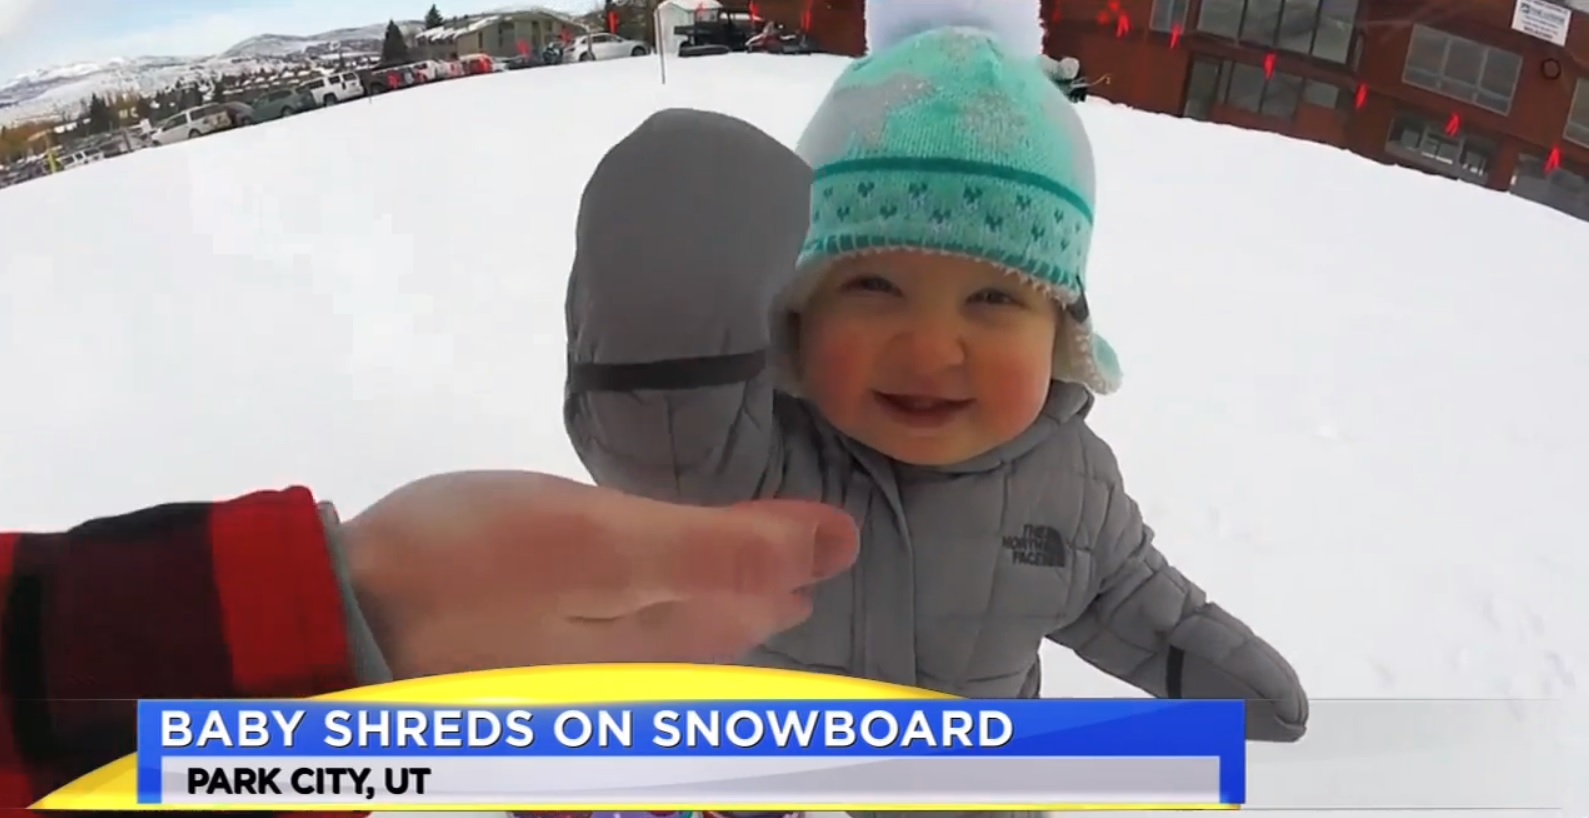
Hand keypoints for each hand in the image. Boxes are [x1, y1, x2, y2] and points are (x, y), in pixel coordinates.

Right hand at [340, 471, 857, 677]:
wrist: (319, 624)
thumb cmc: (466, 569)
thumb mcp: (601, 546)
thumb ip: (721, 550)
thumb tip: (841, 547)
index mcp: (653, 654)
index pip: (746, 615)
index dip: (786, 576)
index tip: (826, 550)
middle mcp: (619, 684)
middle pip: (705, 644)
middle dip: (752, 609)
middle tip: (792, 584)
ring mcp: (561, 683)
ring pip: (656, 651)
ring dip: (701, 618)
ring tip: (734, 598)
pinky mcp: (508, 670)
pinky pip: (604, 650)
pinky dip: (637, 624)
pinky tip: (627, 617)